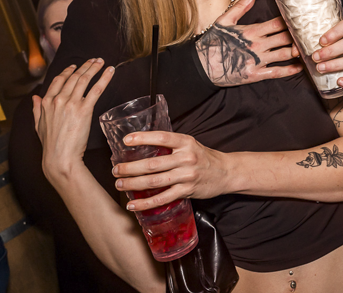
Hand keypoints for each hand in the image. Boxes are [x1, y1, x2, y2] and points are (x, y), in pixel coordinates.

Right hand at [33, 58, 114, 179]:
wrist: (59, 157)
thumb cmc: (51, 144)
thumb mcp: (38, 125)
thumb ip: (36, 109)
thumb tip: (34, 97)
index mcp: (46, 102)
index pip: (58, 80)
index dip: (68, 71)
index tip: (75, 66)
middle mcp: (58, 100)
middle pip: (73, 77)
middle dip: (85, 66)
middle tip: (94, 59)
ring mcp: (71, 103)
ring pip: (84, 79)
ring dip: (94, 68)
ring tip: (102, 61)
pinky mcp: (84, 109)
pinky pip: (96, 89)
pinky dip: (104, 78)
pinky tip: (110, 71)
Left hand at [112, 131, 229, 210]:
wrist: (226, 172)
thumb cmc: (204, 157)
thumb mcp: (190, 145)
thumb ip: (171, 145)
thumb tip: (144, 146)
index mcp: (186, 142)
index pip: (162, 137)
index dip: (143, 138)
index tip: (126, 140)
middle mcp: (186, 158)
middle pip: (153, 164)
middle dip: (130, 168)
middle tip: (116, 170)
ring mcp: (186, 176)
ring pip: (154, 181)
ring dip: (133, 184)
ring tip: (119, 184)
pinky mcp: (187, 191)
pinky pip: (162, 199)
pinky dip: (145, 203)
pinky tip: (133, 205)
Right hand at [195, 0, 303, 85]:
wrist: (201, 66)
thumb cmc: (212, 43)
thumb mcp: (224, 21)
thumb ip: (240, 8)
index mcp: (251, 31)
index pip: (277, 23)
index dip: (290, 21)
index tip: (301, 18)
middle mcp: (257, 45)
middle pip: (284, 38)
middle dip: (297, 35)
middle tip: (309, 32)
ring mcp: (257, 61)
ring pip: (284, 54)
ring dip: (297, 51)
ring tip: (308, 47)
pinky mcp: (255, 74)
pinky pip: (277, 72)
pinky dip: (290, 70)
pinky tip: (300, 67)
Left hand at [310, 14, 342, 90]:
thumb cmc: (342, 34)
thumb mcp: (334, 29)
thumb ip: (317, 35)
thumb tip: (295, 49)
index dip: (335, 32)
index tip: (321, 40)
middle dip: (332, 51)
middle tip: (316, 57)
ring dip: (337, 65)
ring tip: (321, 68)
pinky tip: (340, 82)